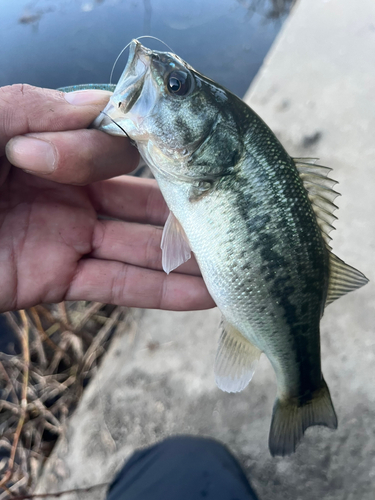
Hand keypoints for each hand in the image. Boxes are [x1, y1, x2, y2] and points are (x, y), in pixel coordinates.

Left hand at [0, 84, 213, 312]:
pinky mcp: (58, 281)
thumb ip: (32, 107)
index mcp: (51, 151)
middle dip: (187, 208)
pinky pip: (119, 285)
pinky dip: (164, 293)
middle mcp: (68, 195)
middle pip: (141, 201)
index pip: (114, 148)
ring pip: (139, 247)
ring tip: (237, 256)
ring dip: (187, 256)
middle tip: (235, 210)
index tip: (168, 150)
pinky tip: (205, 294)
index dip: (133, 148)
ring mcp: (67, 239)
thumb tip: (102, 102)